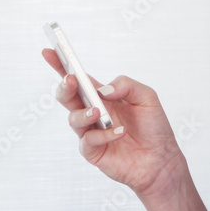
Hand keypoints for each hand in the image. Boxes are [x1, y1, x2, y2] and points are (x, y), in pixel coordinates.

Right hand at [41, 48, 186, 198]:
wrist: (161, 159)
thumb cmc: (154, 127)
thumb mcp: (146, 97)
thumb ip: (126, 85)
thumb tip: (103, 89)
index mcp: (102, 96)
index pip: (78, 78)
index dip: (60, 64)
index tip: (48, 51)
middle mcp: (93, 112)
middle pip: (67, 97)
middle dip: (65, 86)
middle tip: (71, 80)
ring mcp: (91, 132)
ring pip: (73, 119)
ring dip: (84, 113)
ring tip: (99, 112)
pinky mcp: (93, 152)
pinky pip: (87, 141)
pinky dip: (103, 135)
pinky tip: (119, 133)